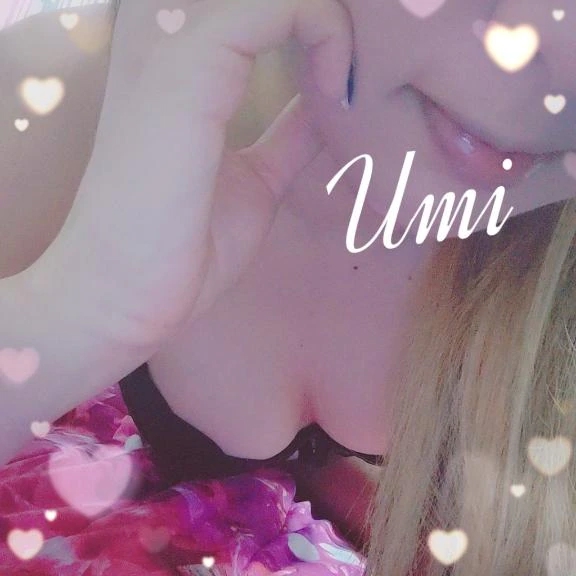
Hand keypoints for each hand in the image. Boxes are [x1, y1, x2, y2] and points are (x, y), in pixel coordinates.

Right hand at [27, 0, 352, 350]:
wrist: (126, 296)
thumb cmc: (181, 246)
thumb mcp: (256, 181)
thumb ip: (288, 136)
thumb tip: (327, 105)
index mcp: (179, 56)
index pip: (258, 4)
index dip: (317, 18)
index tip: (355, 71)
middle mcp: (166, 29)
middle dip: (322, 9)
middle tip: (365, 57)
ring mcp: (171, 41)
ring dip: (328, 12)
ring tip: (355, 69)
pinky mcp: (186, 64)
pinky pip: (276, 5)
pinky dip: (324, 28)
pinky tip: (339, 87)